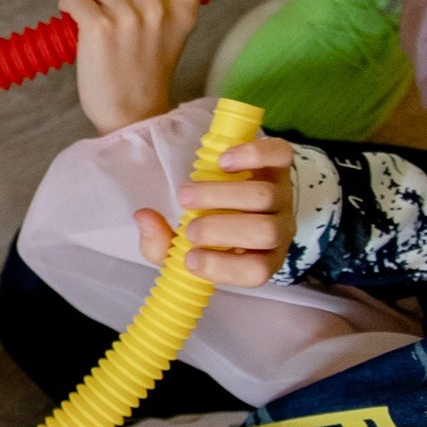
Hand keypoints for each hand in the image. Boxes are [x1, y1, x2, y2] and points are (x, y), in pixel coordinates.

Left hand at [63, 0, 210, 131]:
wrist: (132, 116)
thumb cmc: (146, 78)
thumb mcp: (172, 37)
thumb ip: (165, 6)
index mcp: (183, 11)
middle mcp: (159, 9)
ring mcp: (128, 17)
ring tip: (92, 8)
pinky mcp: (98, 28)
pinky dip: (68, 3)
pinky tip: (72, 16)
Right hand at [132, 131, 295, 287]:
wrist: (237, 194)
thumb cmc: (210, 228)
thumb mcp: (183, 246)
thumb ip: (160, 243)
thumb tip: (144, 217)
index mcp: (262, 257)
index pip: (256, 271)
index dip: (223, 267)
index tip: (189, 258)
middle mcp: (280, 229)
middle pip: (265, 232)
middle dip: (220, 230)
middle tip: (189, 228)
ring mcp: (283, 194)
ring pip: (265, 196)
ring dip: (219, 195)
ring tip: (186, 195)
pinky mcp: (280, 164)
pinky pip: (280, 156)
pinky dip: (252, 155)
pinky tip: (223, 161)